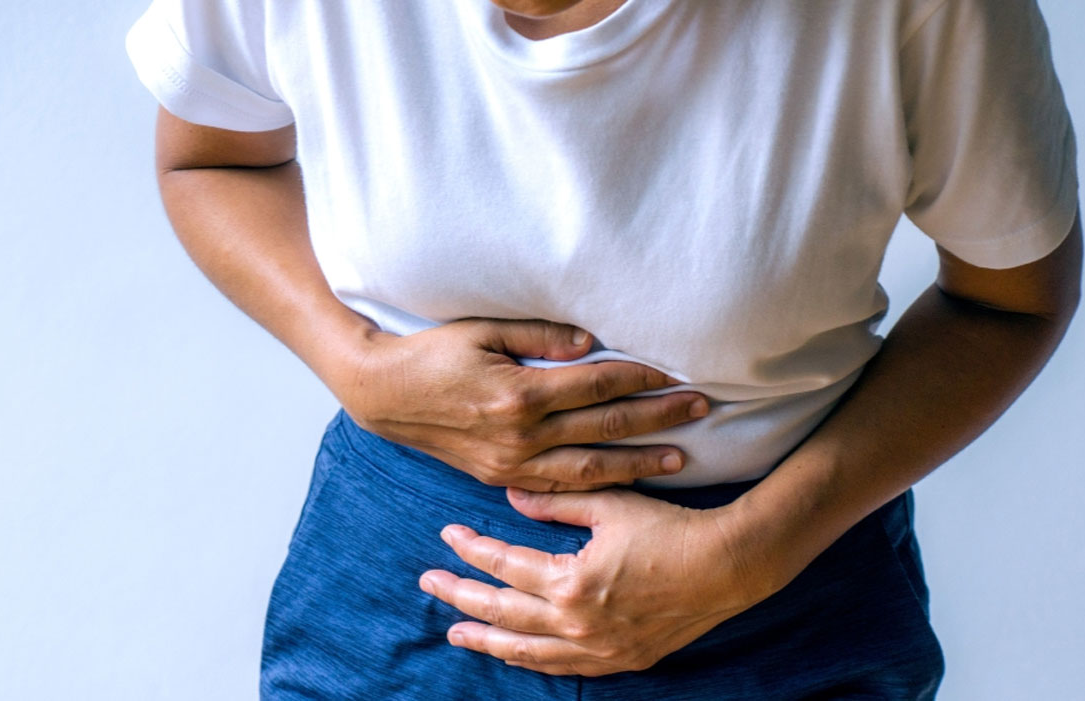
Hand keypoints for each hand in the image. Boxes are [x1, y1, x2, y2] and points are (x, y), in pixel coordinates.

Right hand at [338, 318, 709, 491]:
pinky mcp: (502, 478)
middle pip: (605, 428)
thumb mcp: (482, 330)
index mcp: (519, 394)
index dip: (640, 377)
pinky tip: (627, 482)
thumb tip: (591, 342)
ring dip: (639, 462)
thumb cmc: (433, 353)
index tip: (675, 372)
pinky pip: (560, 487)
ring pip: (590, 469)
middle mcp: (521, 436)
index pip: (596, 386)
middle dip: (658, 418)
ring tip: (682, 458)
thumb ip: (540, 337)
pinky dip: (598, 485)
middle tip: (700, 408)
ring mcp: (512, 464)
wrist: (384, 395)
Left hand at [418, 488, 782, 675]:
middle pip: (502, 612)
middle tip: (428, 584)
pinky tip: (514, 654)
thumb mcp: (610, 505)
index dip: (471, 550)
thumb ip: (556, 501)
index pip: (504, 566)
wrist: (729, 567)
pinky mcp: (620, 661)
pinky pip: (562, 667)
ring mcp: (598, 649)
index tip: (448, 535)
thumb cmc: (671, 529)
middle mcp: (577, 623)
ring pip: (526, 650)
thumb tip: (510, 497)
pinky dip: (531, 660)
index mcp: (571, 582)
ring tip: (456, 632)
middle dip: (460, 596)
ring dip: (487, 639)